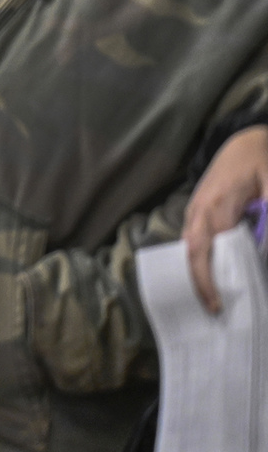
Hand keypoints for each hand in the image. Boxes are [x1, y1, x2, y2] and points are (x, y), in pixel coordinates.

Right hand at [183, 125, 267, 312]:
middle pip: (191, 252)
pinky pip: (195, 239)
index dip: (208, 280)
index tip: (217, 304)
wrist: (245, 140)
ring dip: (198, 272)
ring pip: (190, 247)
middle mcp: (199, 210)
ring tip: (213, 298)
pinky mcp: (200, 209)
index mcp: (216, 206)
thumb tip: (265, 251)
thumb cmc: (261, 161)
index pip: (205, 251)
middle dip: (198, 283)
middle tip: (214, 311)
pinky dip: (201, 259)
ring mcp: (196, 209)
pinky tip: (215, 273)